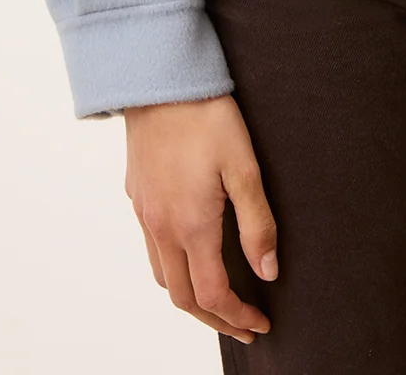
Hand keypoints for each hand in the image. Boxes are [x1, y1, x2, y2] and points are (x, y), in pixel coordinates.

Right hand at [123, 93, 278, 344]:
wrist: (159, 80)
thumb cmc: (206, 117)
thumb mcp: (244, 166)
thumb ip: (257, 223)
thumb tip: (267, 272)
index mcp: (191, 226)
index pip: (214, 294)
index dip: (238, 317)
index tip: (261, 324)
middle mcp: (161, 228)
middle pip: (183, 298)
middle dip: (215, 319)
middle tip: (244, 325)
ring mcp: (144, 214)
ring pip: (163, 276)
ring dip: (191, 297)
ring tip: (220, 298)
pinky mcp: (137, 196)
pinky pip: (152, 249)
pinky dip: (173, 268)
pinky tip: (192, 254)